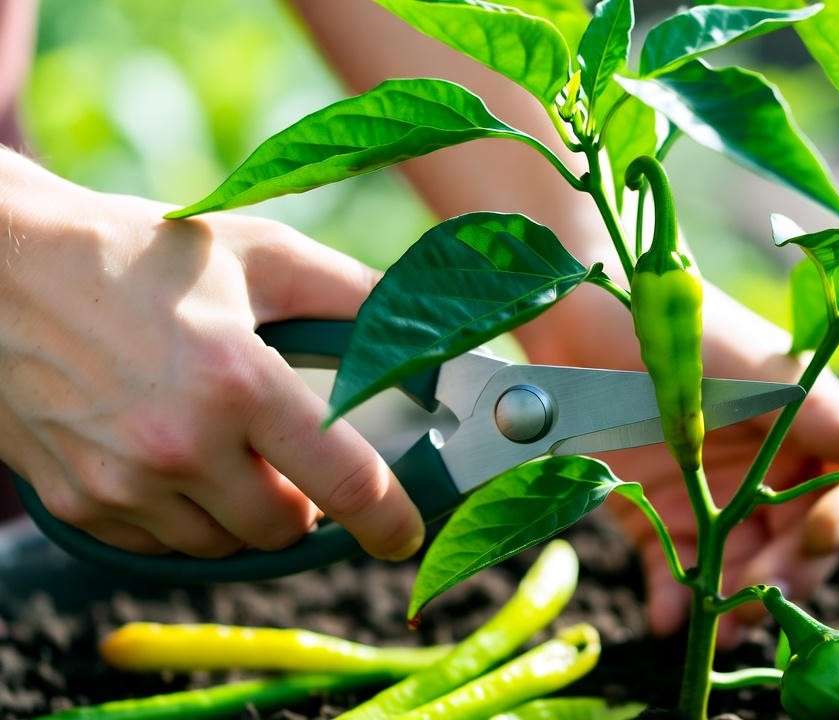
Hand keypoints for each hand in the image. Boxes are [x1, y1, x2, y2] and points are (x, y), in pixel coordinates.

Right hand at [0, 150, 423, 559]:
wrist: (1, 271)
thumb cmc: (137, 256)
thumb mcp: (259, 255)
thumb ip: (354, 294)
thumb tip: (427, 332)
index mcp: (238, 380)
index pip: (344, 482)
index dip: (388, 519)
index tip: (402, 533)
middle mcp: (180, 444)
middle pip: (284, 531)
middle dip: (304, 505)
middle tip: (290, 457)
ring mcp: (122, 483)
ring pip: (222, 546)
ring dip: (241, 514)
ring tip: (223, 447)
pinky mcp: (77, 504)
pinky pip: (159, 546)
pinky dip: (181, 518)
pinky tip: (170, 458)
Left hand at [517, 280, 838, 646]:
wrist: (577, 316)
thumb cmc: (675, 327)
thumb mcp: (746, 369)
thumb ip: (816, 411)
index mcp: (808, 429)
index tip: (823, 535)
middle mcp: (770, 473)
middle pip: (804, 545)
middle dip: (789, 577)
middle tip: (759, 598)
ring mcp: (716, 502)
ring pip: (747, 573)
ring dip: (738, 605)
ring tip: (718, 627)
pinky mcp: (658, 521)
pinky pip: (676, 575)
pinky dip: (674, 602)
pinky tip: (666, 619)